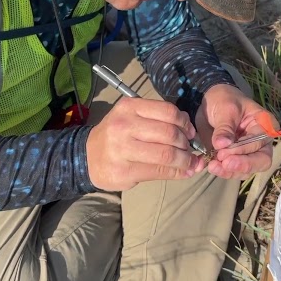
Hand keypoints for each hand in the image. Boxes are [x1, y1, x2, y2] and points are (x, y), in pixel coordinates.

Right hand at [85, 97, 207, 190]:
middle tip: (188, 150)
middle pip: (170, 133)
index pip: (168, 111)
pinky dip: (177, 173)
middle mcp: (124, 126)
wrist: (87, 157)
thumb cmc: (116, 135)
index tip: (189, 132)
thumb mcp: (132, 117)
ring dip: (185, 161)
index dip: (184, 123)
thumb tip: (192, 131)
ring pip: (166, 154)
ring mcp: (123, 149)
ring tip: (189, 163)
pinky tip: (184, 173)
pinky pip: (159, 172)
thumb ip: (159, 120)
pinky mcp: (125, 171)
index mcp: (129, 107)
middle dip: (186, 144)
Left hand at [197, 84, 275, 180]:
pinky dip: (222, 171)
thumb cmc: (224, 100)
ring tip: (213, 166)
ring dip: (230, 171)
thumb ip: (225, 127)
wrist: (211, 102)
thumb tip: (222, 145)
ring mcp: (249, 153)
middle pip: (261, 161)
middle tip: (224, 164)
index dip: (243, 150)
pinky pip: (233, 170)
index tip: (224, 152)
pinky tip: (210, 166)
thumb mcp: (225, 109)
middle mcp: (262, 142)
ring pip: (246, 169)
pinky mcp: (235, 159)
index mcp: (266, 125)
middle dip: (242, 165)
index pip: (260, 143)